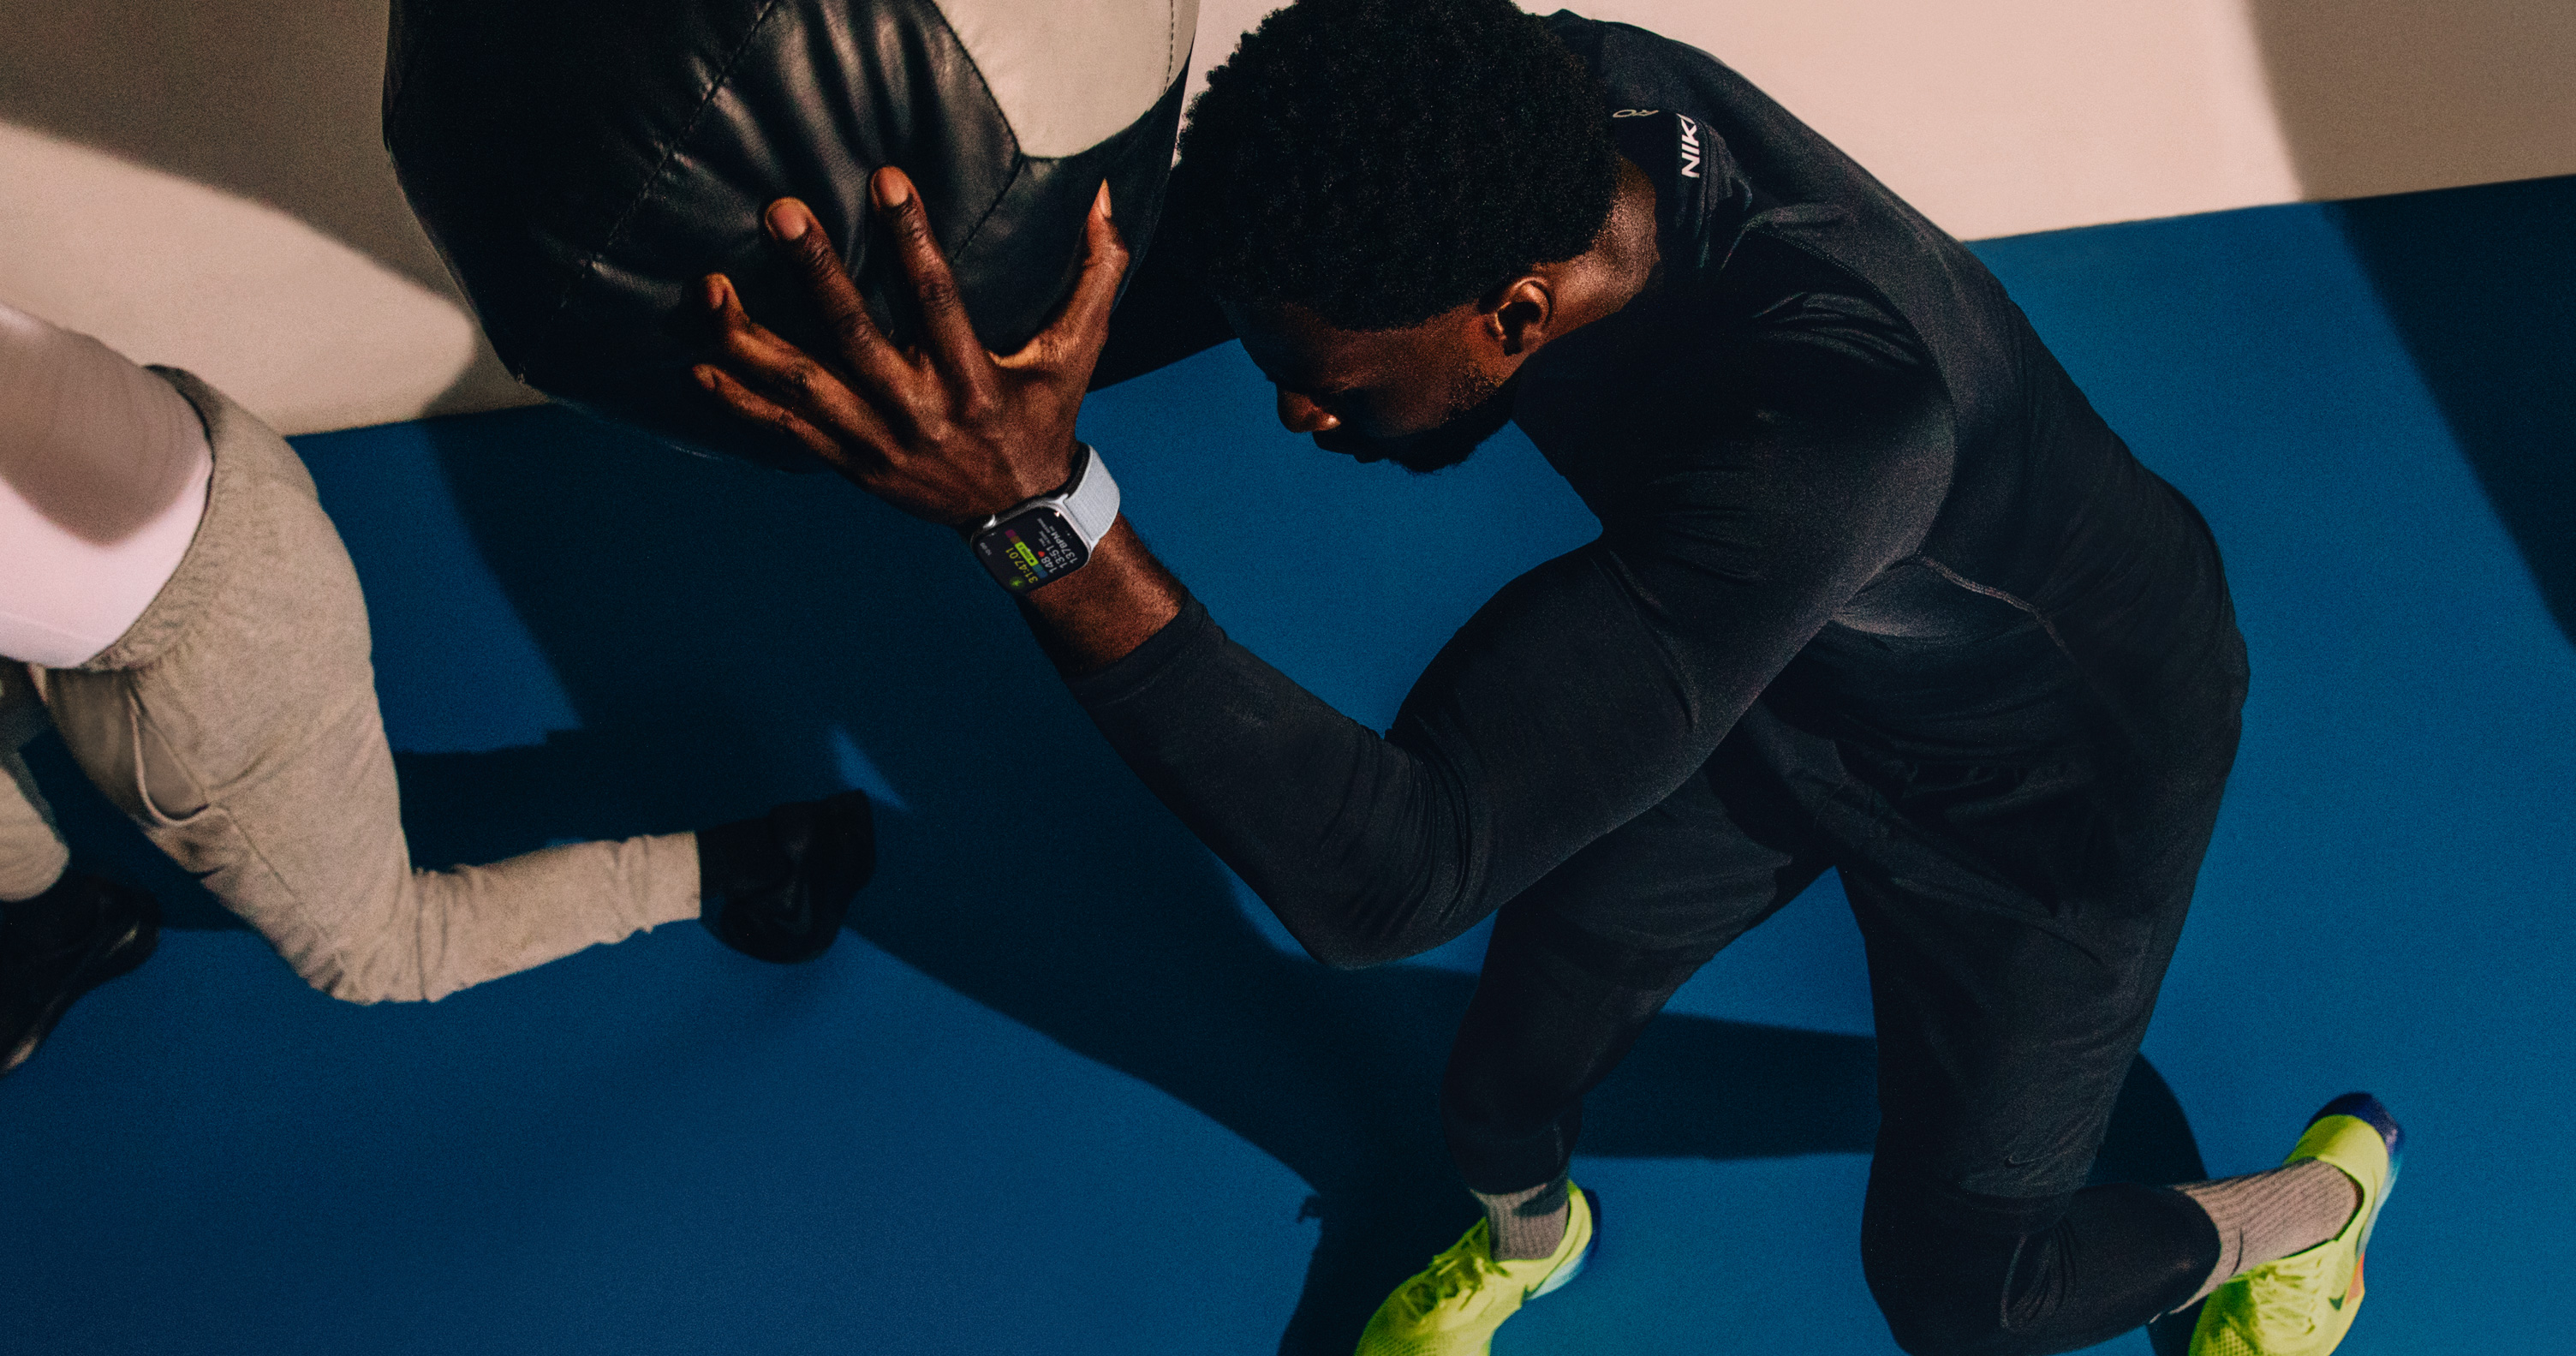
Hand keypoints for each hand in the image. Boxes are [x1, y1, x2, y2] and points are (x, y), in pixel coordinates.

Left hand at [693, 167, 1128, 525]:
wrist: (1022, 518)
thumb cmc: (1046, 416)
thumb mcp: (1081, 351)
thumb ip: (1098, 271)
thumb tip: (1105, 196)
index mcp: (975, 381)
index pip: (938, 300)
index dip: (911, 238)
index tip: (885, 179)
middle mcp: (921, 412)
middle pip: (856, 337)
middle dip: (815, 274)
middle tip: (780, 213)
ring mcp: (879, 443)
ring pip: (805, 388)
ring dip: (751, 340)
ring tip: (708, 289)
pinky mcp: (851, 465)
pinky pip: (785, 432)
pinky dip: (741, 402)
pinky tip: (699, 366)